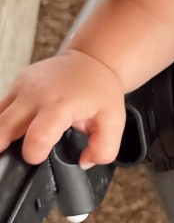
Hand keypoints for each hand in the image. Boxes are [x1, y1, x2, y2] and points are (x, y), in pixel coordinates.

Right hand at [0, 49, 125, 167]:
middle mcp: (35, 95)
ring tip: (9, 146)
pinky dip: (3, 123)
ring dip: (1, 135)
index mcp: (60, 105)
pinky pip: (0, 109)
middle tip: (9, 160)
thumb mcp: (114, 120)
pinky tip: (13, 131)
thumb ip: (104, 149)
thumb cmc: (100, 90)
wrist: (92, 60)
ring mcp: (22, 87)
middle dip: (1, 149)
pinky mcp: (15, 84)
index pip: (36, 137)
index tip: (38, 158)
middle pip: (2, 129)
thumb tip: (84, 163)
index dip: (33, 155)